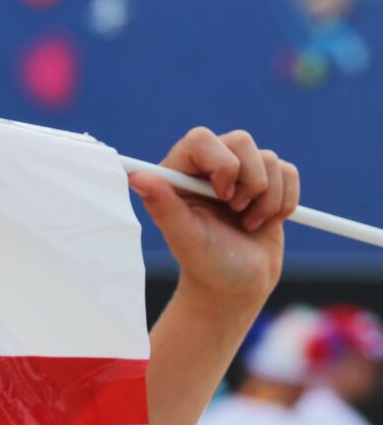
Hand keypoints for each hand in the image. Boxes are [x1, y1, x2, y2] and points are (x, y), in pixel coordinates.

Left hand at [128, 127, 297, 309]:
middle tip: (235, 211)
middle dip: (249, 181)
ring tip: (248, 223)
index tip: (222, 195)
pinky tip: (265, 222)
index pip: (200, 139)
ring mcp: (239, 174)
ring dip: (267, 198)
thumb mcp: (185, 238)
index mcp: (179, 175)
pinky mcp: (267, 183)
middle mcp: (207, 169)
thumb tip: (135, 177)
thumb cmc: (206, 264)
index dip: (220, 163)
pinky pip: (289, 172)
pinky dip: (285, 201)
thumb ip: (163, 206)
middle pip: (241, 141)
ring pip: (270, 159)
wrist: (238, 285)